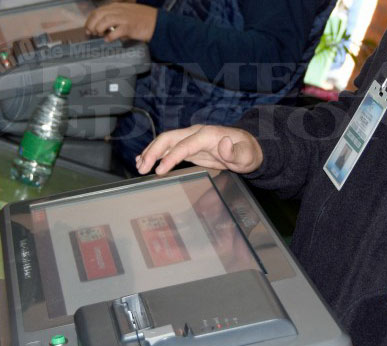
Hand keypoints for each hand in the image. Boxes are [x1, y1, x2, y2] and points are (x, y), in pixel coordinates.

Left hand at [85, 3, 157, 41]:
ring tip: (100, 35)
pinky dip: (109, 37)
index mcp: (118, 6)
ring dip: (99, 29)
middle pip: (98, 15)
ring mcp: (124, 18)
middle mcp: (119, 10)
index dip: (90, 19)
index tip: (88, 27)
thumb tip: (104, 27)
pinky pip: (115, 32)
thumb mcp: (127, 13)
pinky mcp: (129, 27)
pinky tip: (109, 40)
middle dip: (91, 24)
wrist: (158, 23)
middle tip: (91, 33)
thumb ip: (116, 17)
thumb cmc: (143, 19)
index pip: (98, 10)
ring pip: (104, 21)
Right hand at [136, 124, 263, 174]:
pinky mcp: (188, 146)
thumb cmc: (247, 152)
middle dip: (153, 152)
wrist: (247, 147)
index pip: (184, 145)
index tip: (159, 170)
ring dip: (150, 152)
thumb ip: (235, 152)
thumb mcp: (246, 155)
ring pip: (165, 141)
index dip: (170, 157)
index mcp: (207, 135)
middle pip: (169, 138)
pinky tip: (144, 160)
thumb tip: (224, 143)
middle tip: (142, 168)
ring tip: (138, 166)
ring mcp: (191, 138)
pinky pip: (168, 147)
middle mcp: (196, 133)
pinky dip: (155, 153)